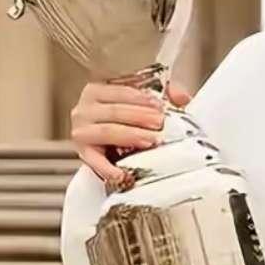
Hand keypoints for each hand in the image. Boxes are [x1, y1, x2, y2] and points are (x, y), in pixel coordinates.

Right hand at [70, 80, 192, 182]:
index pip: (120, 91)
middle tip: (160, 123)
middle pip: (115, 111)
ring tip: (152, 140)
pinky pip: (94, 161)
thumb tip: (182, 97)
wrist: (107, 141)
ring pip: (107, 131)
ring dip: (131, 135)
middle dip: (140, 116)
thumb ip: (164, 94)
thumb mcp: (142, 101)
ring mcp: (81, 130)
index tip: (159, 106)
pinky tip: (123, 173)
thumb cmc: (125, 117)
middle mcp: (85, 109)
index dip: (141, 98)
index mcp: (97, 91)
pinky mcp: (82, 152)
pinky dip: (108, 168)